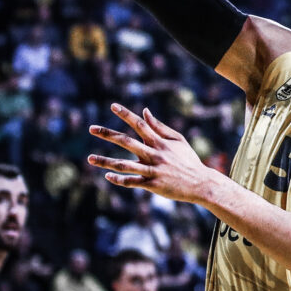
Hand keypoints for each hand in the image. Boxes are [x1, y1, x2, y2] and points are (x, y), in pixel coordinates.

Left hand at [88, 104, 216, 203]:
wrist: (201, 183)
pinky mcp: (153, 185)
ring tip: (89, 159)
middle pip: (127, 142)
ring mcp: (153, 170)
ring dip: (105, 161)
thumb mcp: (177, 140)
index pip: (140, 124)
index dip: (126, 114)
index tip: (113, 106)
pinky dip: (119, 179)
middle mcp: (154, 154)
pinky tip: (107, 176)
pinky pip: (132, 182)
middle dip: (108, 134)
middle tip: (91, 128)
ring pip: (125, 165)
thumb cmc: (188, 160)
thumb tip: (144, 111)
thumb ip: (159, 126)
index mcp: (160, 142)